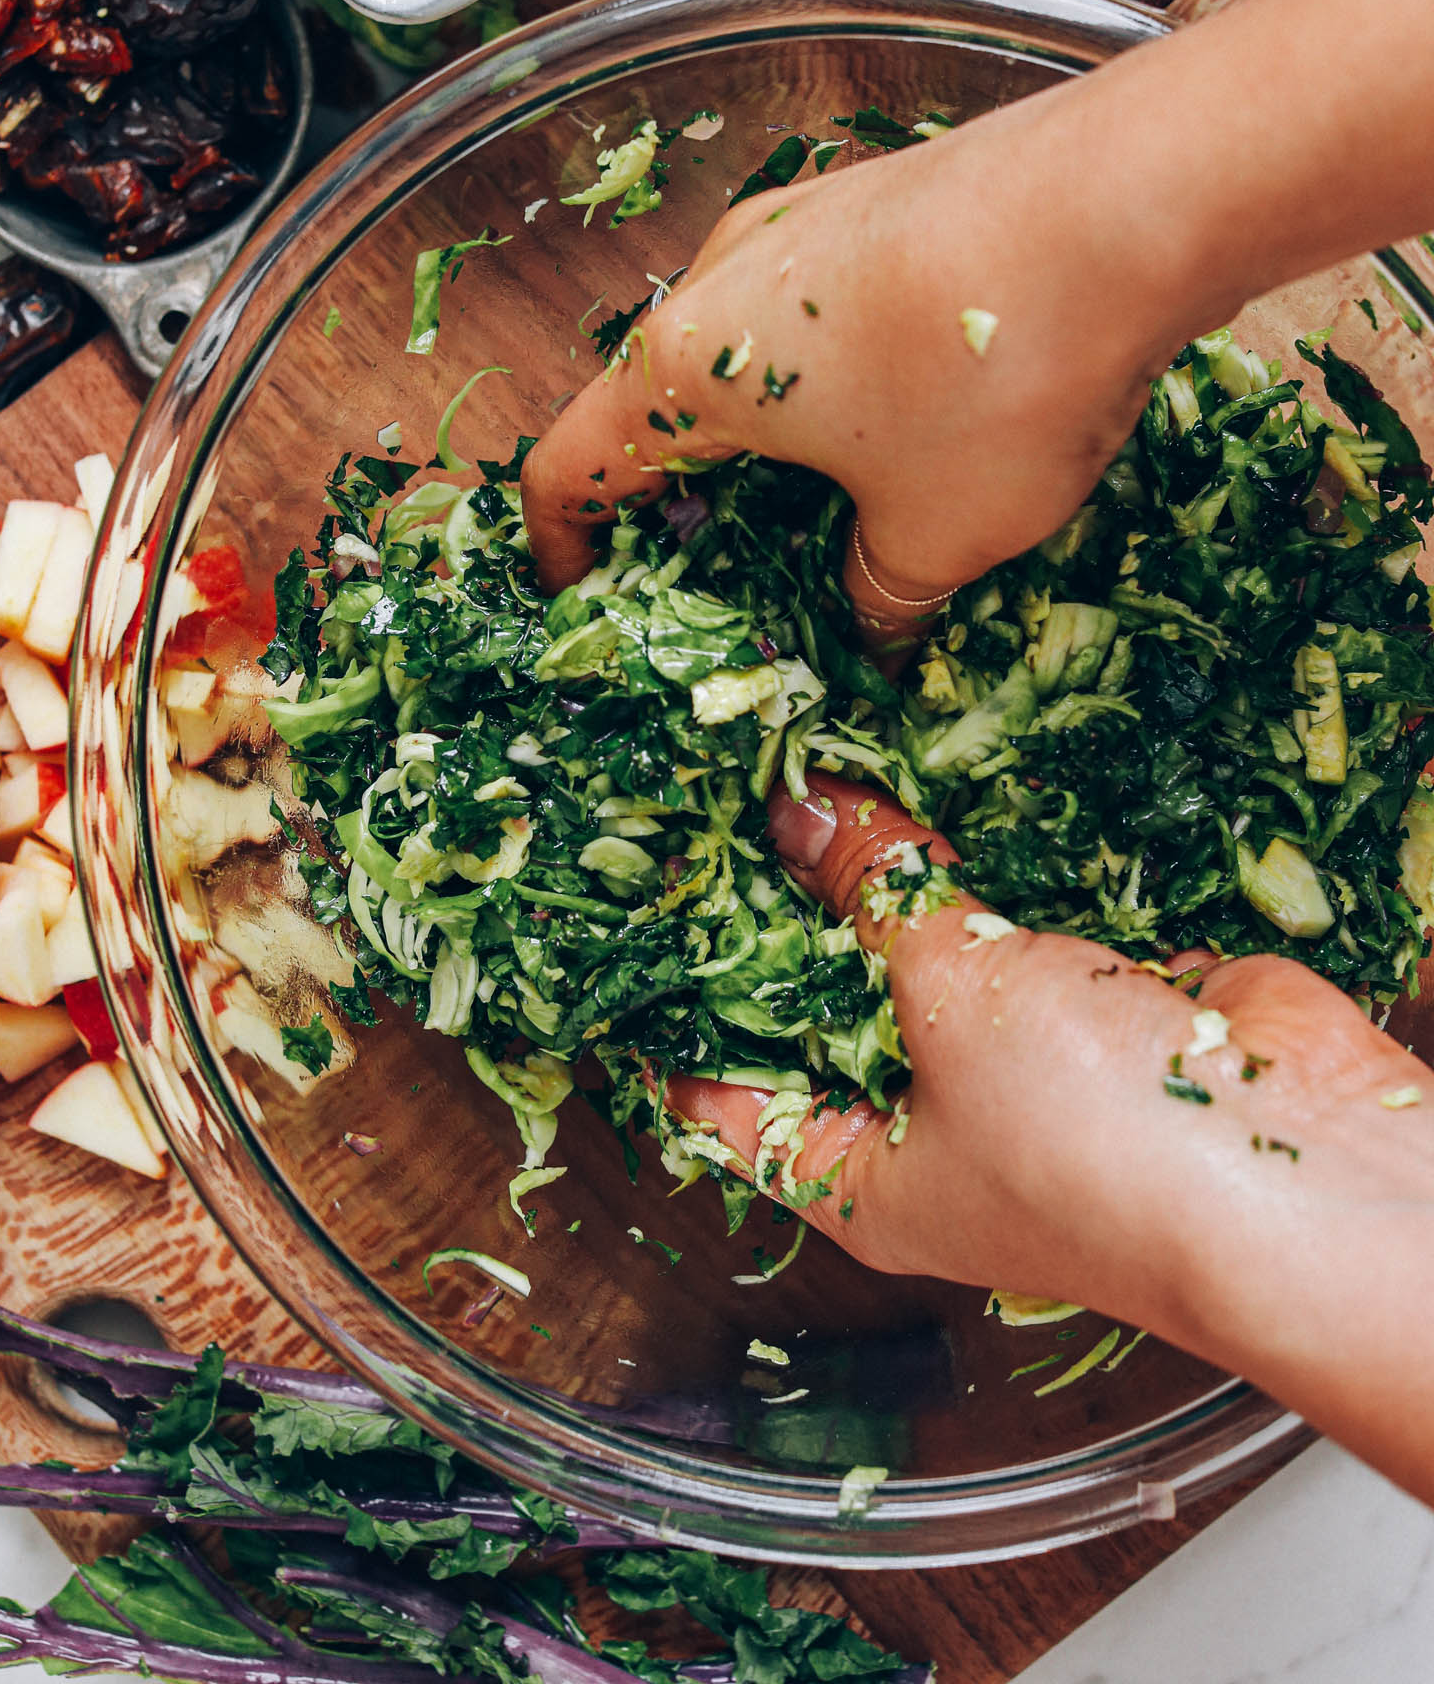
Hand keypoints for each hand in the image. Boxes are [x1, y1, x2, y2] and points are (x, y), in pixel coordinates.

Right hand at [522, 0, 1433, 646]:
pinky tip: (916, 417)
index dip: (563, 547)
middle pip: (654, 401)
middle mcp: (720, 274)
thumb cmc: (997, 380)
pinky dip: (835, 379)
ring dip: (767, 434)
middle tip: (729, 574)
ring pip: (744, 348)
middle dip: (681, 497)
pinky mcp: (884, 196)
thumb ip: (880, 596)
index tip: (585, 601)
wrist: (1137, 192)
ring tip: (830, 506)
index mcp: (685, 364)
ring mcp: (804, 218)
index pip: (570, 464)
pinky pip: (822, 308)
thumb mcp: (937, 534)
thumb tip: (873, 629)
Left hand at [664, 776, 1433, 1506]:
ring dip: (889, 869)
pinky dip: (990, 859)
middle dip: (785, 908)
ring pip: (924, 951)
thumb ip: (870, 893)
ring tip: (815, 756)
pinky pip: (1018, 922)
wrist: (1303, 1173)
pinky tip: (944, 774)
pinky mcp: (1097, 1005)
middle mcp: (928, 1126)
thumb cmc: (1095, 1143)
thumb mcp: (945, 998)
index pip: (724, 1101)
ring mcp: (1018, 1063)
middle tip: (723, 793)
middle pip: (825, 1006)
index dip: (674, 1017)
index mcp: (857, 1177)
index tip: (629, 919)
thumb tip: (794, 808)